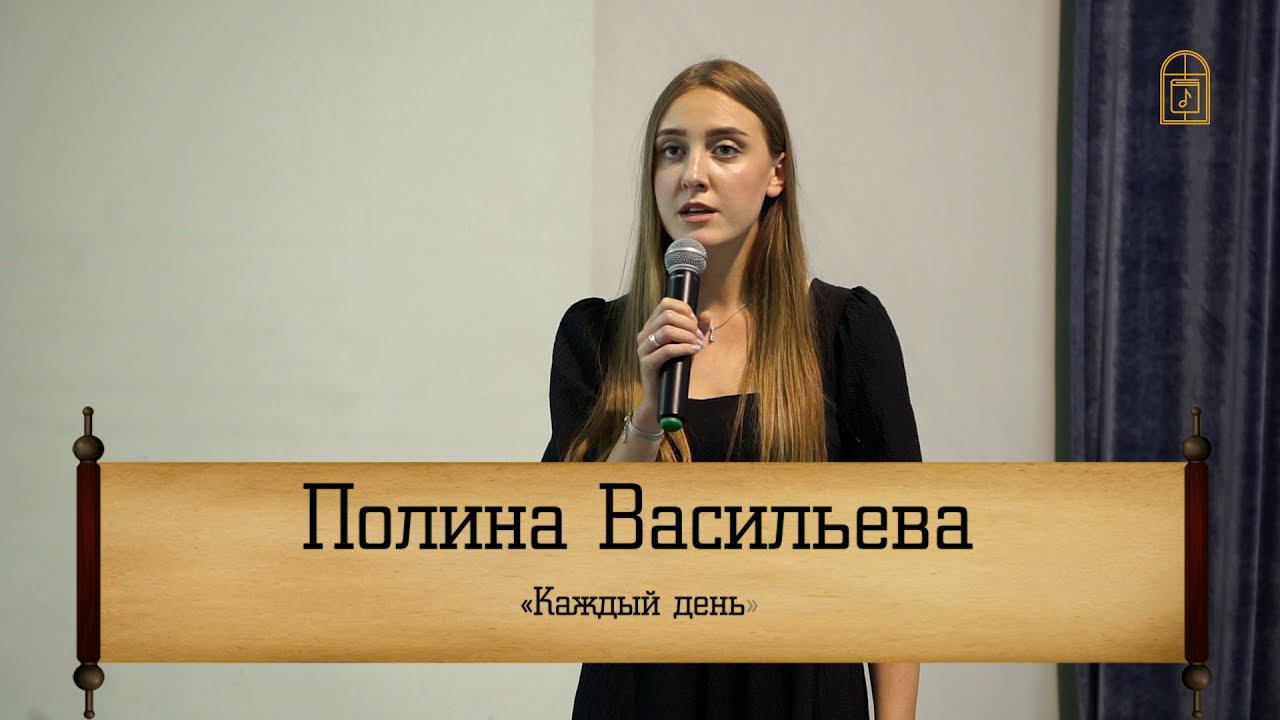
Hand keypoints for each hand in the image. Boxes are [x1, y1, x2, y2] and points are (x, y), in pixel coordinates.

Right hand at [633, 298, 708, 429]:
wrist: (661, 397)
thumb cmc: (674, 369)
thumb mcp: (688, 346)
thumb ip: (696, 330)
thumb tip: (706, 314)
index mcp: (651, 327)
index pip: (664, 304)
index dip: (683, 309)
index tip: (695, 321)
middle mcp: (644, 335)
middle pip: (667, 315)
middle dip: (688, 323)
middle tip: (699, 335)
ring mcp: (643, 349)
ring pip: (666, 330)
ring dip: (687, 335)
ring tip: (698, 344)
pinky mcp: (646, 363)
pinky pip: (667, 349)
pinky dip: (684, 348)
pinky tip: (695, 351)